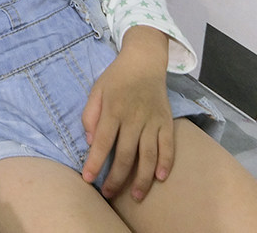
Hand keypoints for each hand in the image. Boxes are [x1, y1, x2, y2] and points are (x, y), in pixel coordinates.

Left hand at [81, 26, 172, 201]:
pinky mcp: (166, 121)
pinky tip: (160, 178)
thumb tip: (88, 140)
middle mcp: (133, 118)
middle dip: (116, 178)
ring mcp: (152, 121)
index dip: (94, 162)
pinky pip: (168, 145)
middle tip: (108, 194)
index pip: (102, 142)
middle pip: (124, 154)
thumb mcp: (96, 90)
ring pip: (148, 155)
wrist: (144, 61)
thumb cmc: (116, 77)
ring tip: (135, 196)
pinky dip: (166, 162)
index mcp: (113, 110)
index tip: (88, 179)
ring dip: (142, 179)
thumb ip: (90, 114)